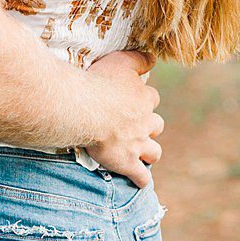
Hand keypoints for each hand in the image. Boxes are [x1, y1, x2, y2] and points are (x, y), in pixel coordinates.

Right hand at [88, 49, 162, 186]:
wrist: (83, 110)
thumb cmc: (98, 83)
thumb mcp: (120, 61)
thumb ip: (139, 59)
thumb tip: (153, 59)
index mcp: (143, 99)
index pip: (151, 99)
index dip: (142, 100)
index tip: (131, 101)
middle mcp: (145, 122)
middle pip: (156, 125)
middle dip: (149, 126)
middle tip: (135, 127)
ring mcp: (137, 144)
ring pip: (154, 152)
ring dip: (150, 152)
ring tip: (142, 154)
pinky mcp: (127, 162)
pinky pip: (140, 175)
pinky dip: (141, 179)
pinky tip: (139, 181)